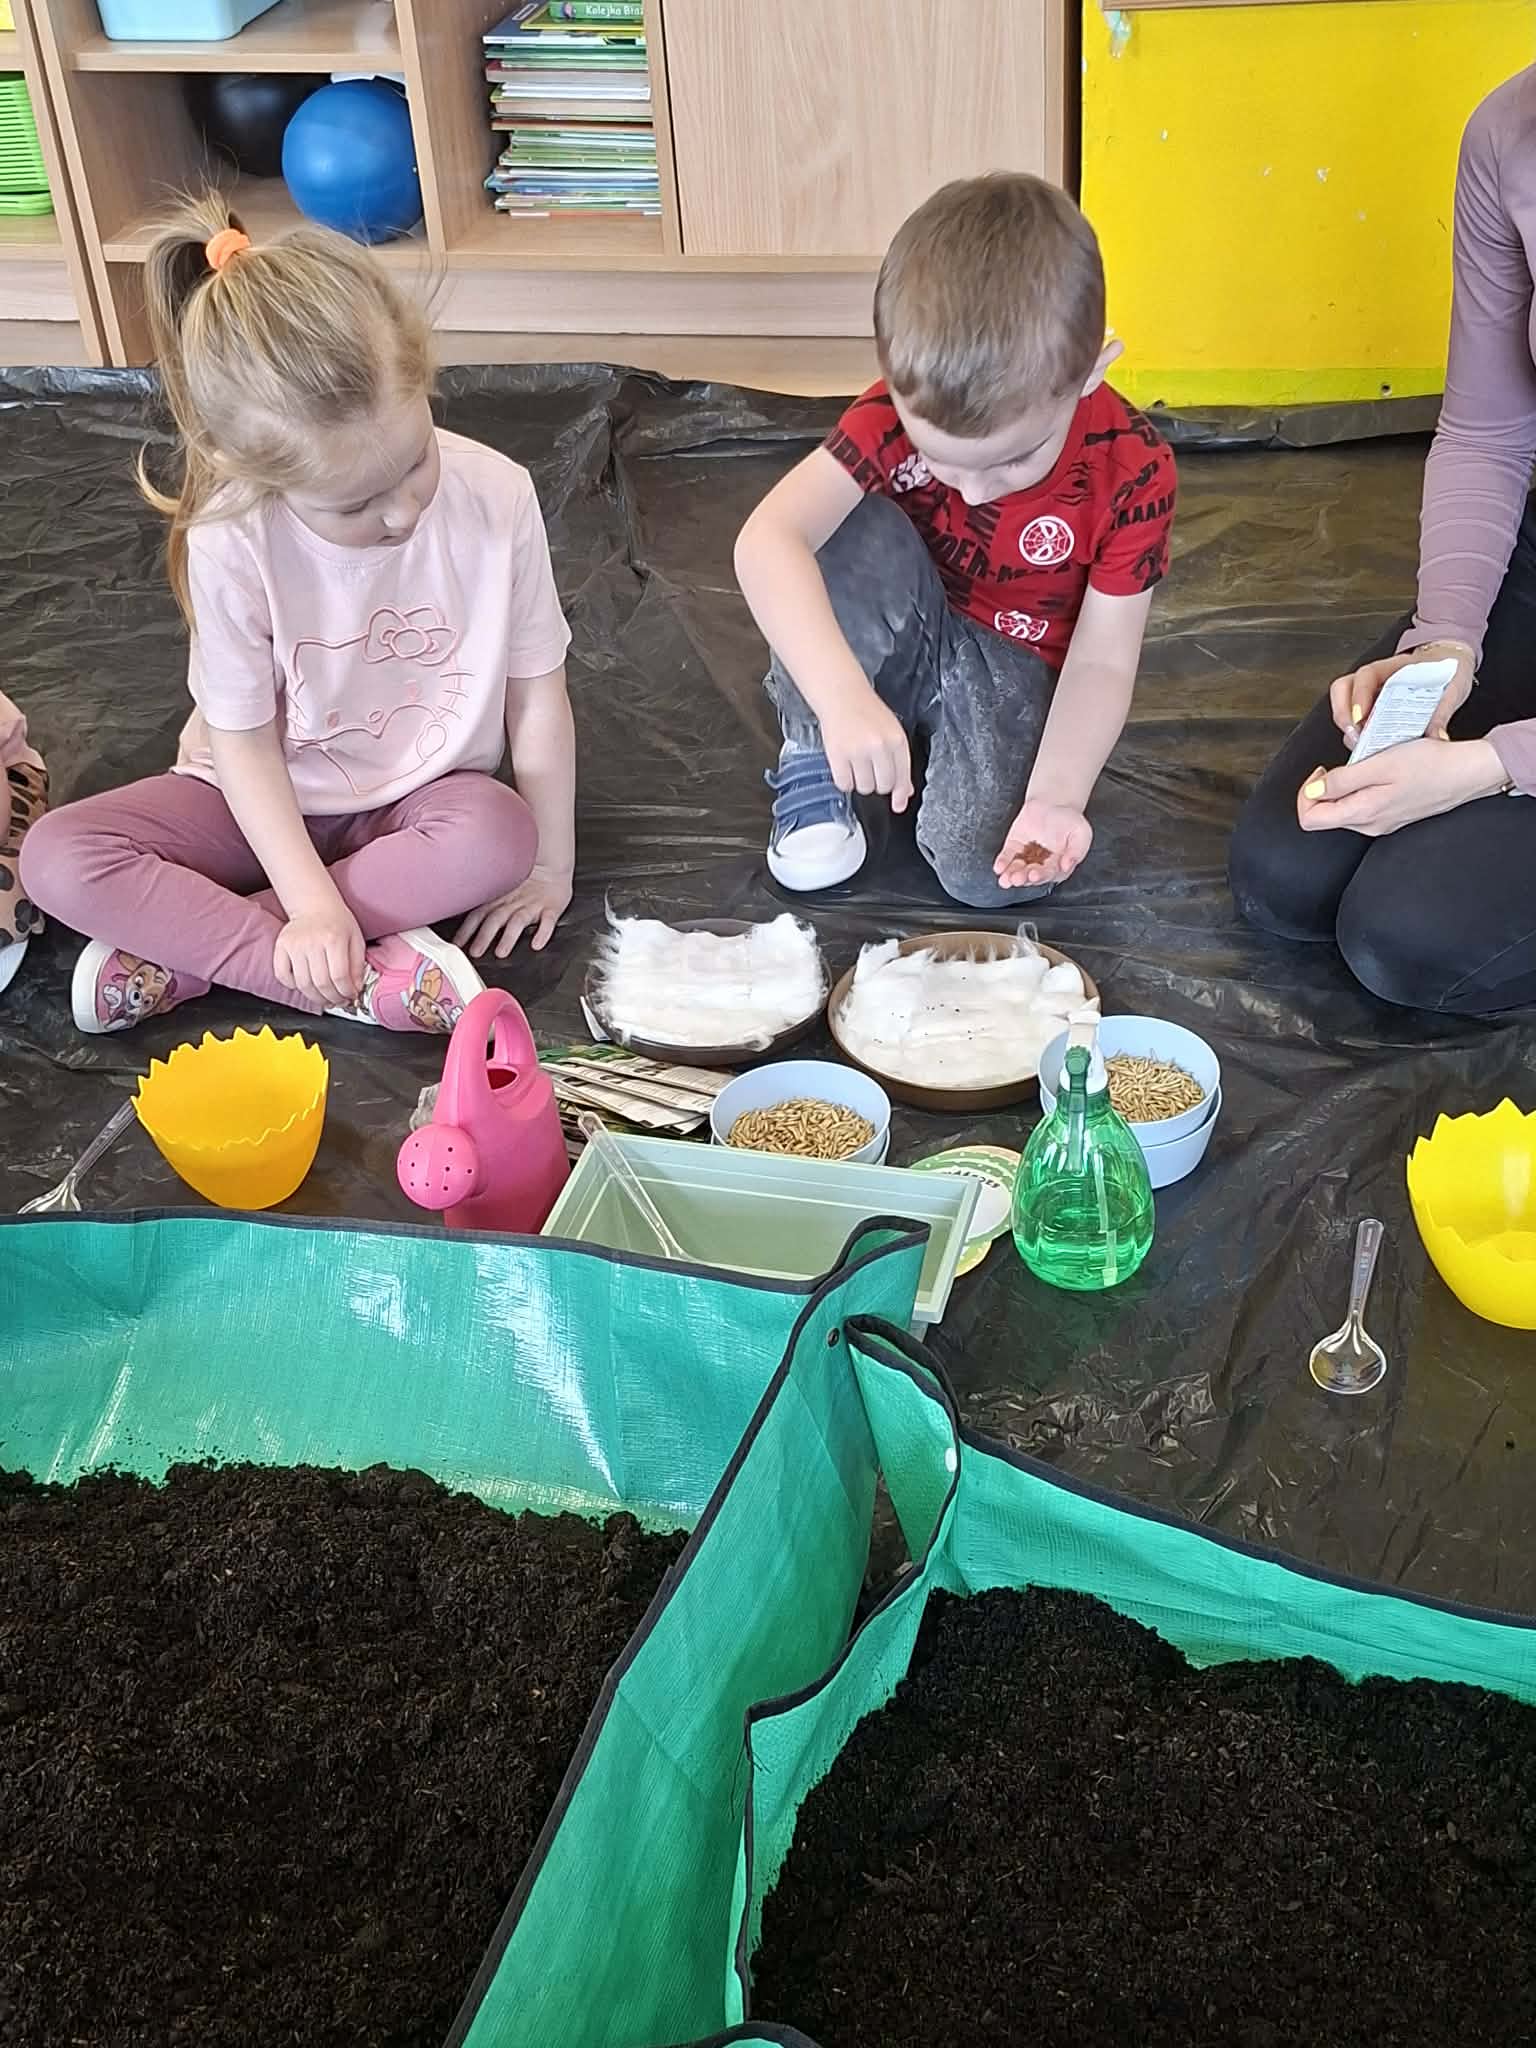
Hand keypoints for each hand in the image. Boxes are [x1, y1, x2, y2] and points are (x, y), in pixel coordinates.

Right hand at [274, 903, 365, 1008]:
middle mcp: (312, 942)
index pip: (339, 976)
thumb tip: (355, 989)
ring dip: (315, 998)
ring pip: (303, 984)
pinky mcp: (281, 946)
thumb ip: (357, 966)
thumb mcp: (356, 940)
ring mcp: (294, 945)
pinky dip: (292, 986)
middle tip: (339, 1001)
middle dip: (332, 999)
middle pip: (321, 983)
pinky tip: (305, 986)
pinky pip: (282, 975)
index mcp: (334, 939)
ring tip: (325, 999)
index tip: (350, 996)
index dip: (346, 992)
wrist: (315, 905)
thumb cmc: (338, 923)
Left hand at [454, 866, 572, 957]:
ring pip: (518, 921)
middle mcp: (514, 902)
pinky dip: (543, 933)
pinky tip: (537, 944)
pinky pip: (548, 920)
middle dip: (484, 936)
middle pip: (496, 919)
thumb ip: (487, 906)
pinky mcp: (551, 908)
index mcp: (500, 899)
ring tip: (501, 952)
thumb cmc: (527, 883)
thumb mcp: (503, 890)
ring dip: (508, 937)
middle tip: (475, 952)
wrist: (552, 867)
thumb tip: (463, 920)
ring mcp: (533, 905)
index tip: (457, 945)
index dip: (466, 929)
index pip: (478, 914)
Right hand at [820, 695, 912, 810]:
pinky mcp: (837, 755)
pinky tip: (846, 766)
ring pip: (864, 787)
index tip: (898, 804)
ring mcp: (857, 751)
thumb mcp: (892, 732)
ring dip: (860, 782)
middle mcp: (879, 746)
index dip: (900, 793)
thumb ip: (900, 762)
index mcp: (896, 740)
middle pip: (884, 786)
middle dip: (879, 783)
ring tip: (857, 763)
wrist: (842, 696)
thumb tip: (905, 792)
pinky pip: (844, 784)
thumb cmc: (867, 712)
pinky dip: (845, 780)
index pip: (902, 776)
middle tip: (871, 769)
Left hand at [995, 801, 1092, 889]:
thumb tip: (1067, 865)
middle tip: (1018, 878)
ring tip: (1006, 879)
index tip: (1035, 875)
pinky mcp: (1013, 848)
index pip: (1049, 873)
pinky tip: (999, 868)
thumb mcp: (1081, 833)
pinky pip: (1007, 857)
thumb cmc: (1069, 820)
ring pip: (1017, 869)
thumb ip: (1077, 850)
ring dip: (1011, 875)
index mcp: (1059, 866)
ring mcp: (1026, 857)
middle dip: (1024, 877)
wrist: (1053, 802)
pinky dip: (1002, 863)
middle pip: (1031, 875)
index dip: (1041, 875)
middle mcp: (1041, 865)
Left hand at [1298, 736, 1506, 837]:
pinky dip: (1360, 790)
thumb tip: (1313, 791)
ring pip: (1344, 811)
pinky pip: (1363, 807)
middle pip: (1325, 816)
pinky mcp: (1393, 817)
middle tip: (1336, 766)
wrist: (1468, 772)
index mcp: (1363, 813)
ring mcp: (1382, 823)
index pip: (1310, 819)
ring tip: (1359, 766)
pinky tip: (1375, 773)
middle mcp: (1370, 825)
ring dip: (1342, 788)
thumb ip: (1342, 781)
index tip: (1320, 772)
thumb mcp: (1379, 764)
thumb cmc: (1429, 764)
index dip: (1305, 793)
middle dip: (1322, 790)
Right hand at [1330, 639, 1473, 748]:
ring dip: (1348, 729)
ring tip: (1361, 748)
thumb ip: (1442, 711)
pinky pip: (1357, 721)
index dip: (1359, 698)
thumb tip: (1437, 737)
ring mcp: (1372, 693)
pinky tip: (1370, 749)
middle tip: (1354, 737)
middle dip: (1343, 715)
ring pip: (1345, 706)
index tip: (1360, 720)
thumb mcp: (1451, 688)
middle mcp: (1376, 679)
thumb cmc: (1447, 672)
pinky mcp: (1374, 710)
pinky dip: (1359, 736)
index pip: (1366, 676)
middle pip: (1343, 689)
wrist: (1451, 666)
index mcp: (1394, 667)